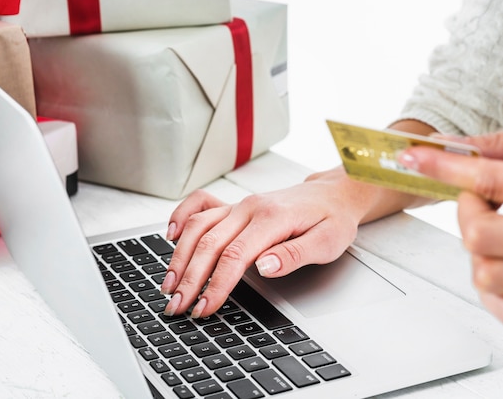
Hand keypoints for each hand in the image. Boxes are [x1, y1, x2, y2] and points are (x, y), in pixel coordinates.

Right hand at [160, 167, 413, 317]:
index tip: (204, 307)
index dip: (217, 284)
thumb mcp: (327, 242)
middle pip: (210, 243)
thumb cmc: (332, 219)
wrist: (333, 194)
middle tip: (176, 305)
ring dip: (180, 255)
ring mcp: (240, 205)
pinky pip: (201, 205)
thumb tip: (264, 266)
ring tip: (169, 283)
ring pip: (199, 226)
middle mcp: (250, 208)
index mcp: (272, 218)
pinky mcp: (235, 206)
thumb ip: (294, 254)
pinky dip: (181, 217)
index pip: (235, 255)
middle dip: (190, 277)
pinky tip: (169, 235)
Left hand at [399, 120, 502, 329]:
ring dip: (477, 247)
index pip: (488, 182)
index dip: (442, 168)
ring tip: (498, 224)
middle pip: (477, 238)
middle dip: (467, 209)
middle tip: (484, 195)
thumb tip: (442, 147)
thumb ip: (497, 144)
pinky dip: (491, 288)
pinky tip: (500, 258)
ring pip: (484, 275)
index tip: (413, 158)